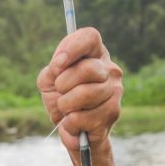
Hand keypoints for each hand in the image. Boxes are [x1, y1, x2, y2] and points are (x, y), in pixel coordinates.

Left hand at [37, 27, 123, 152]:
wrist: (71, 128)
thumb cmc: (61, 98)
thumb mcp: (49, 80)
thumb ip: (52, 69)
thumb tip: (59, 64)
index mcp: (94, 54)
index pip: (89, 37)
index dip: (72, 47)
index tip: (57, 63)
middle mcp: (110, 69)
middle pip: (87, 69)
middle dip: (63, 85)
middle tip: (61, 93)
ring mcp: (115, 90)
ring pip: (85, 94)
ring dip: (65, 106)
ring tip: (68, 109)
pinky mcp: (113, 112)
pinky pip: (82, 117)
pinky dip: (69, 123)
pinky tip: (74, 123)